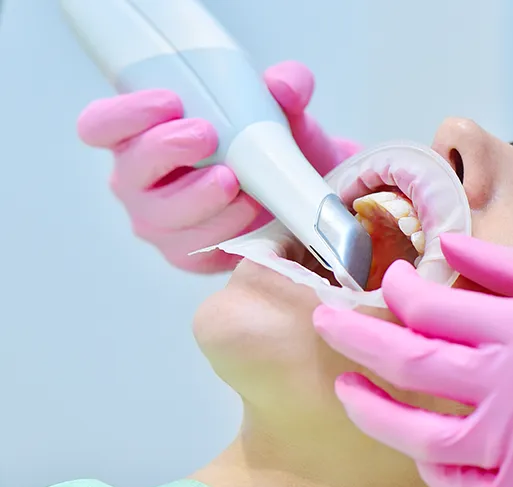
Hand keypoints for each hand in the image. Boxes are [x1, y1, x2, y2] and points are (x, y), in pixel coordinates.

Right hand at [76, 61, 359, 272]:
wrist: (290, 193)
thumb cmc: (266, 142)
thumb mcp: (280, 108)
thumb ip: (287, 84)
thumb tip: (285, 87)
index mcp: (138, 133)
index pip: (100, 124)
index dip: (125, 114)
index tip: (171, 101)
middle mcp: (137, 179)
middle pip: (131, 168)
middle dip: (167, 149)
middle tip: (208, 136)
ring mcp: (157, 220)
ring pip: (162, 215)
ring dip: (201, 196)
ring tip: (236, 180)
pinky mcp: (184, 254)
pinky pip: (193, 248)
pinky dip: (225, 228)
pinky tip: (250, 208)